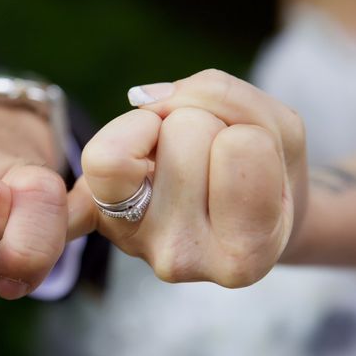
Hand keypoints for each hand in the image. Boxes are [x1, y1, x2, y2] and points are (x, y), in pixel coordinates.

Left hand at [69, 69, 307, 285]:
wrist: (235, 224)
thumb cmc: (261, 176)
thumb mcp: (279, 135)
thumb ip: (230, 99)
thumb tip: (146, 98)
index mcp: (243, 255)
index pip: (239, 144)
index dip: (249, 134)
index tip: (250, 164)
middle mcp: (180, 257)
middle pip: (186, 129)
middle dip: (207, 127)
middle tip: (213, 164)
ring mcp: (132, 240)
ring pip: (141, 128)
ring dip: (165, 127)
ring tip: (182, 164)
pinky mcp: (98, 218)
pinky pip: (76, 189)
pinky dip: (78, 182)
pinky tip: (90, 186)